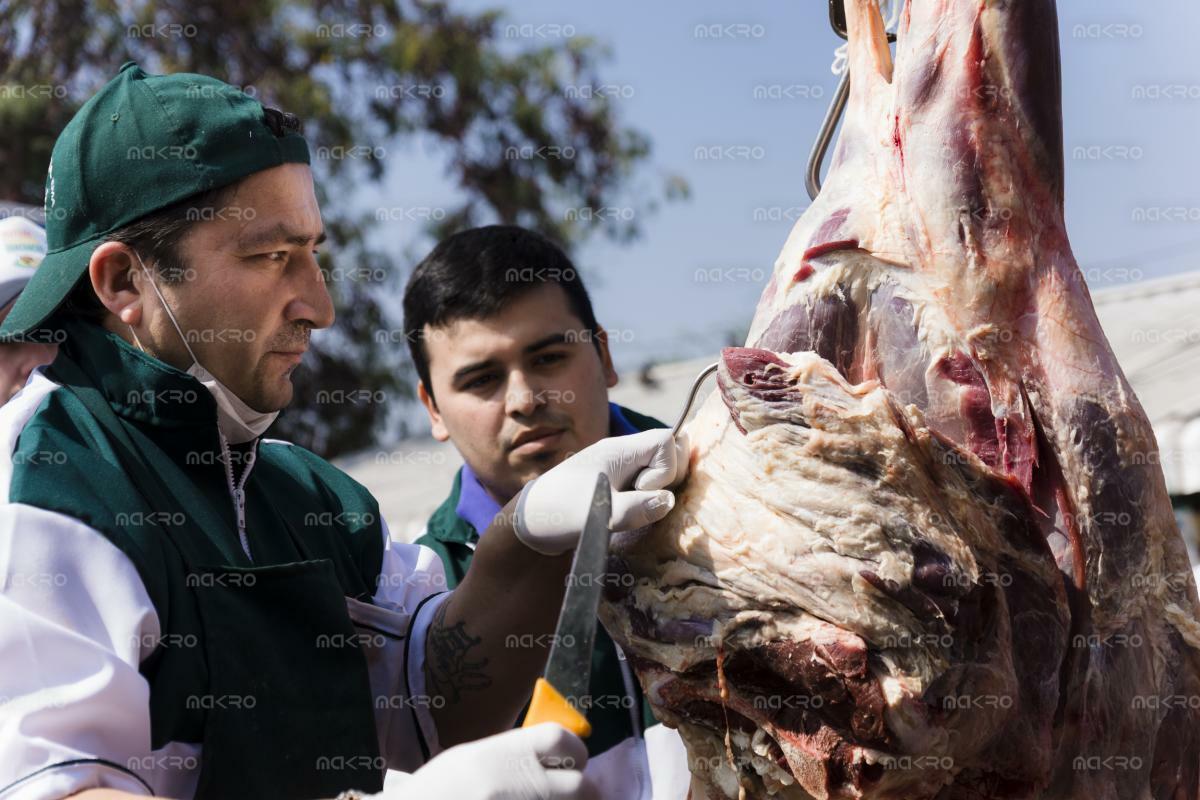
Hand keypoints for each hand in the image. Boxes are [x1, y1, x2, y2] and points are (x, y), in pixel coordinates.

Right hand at [383, 723, 597, 799]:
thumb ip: (516, 755)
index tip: (574, 762)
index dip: (576, 751)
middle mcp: (516, 786)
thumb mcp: (474, 758)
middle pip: (580, 788)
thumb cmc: (439, 790)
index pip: (561, 741)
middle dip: (583, 793)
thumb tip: (557, 758)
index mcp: (503, 755)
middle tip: (575, 796)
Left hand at [513, 429, 688, 554]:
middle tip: (639, 499)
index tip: (640, 491)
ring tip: (633, 508)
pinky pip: (651, 483)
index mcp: (618, 451)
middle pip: (671, 451)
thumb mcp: (597, 515)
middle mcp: (623, 455)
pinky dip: (649, 499)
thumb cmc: (559, 513)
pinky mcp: (619, 486)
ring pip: (662, 469)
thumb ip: (634, 509)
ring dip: (659, 491)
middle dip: (667, 479)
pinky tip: (630, 514)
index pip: (665, 440)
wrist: (531, 524)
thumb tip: (667, 500)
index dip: (665, 468)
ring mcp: (622, 470)